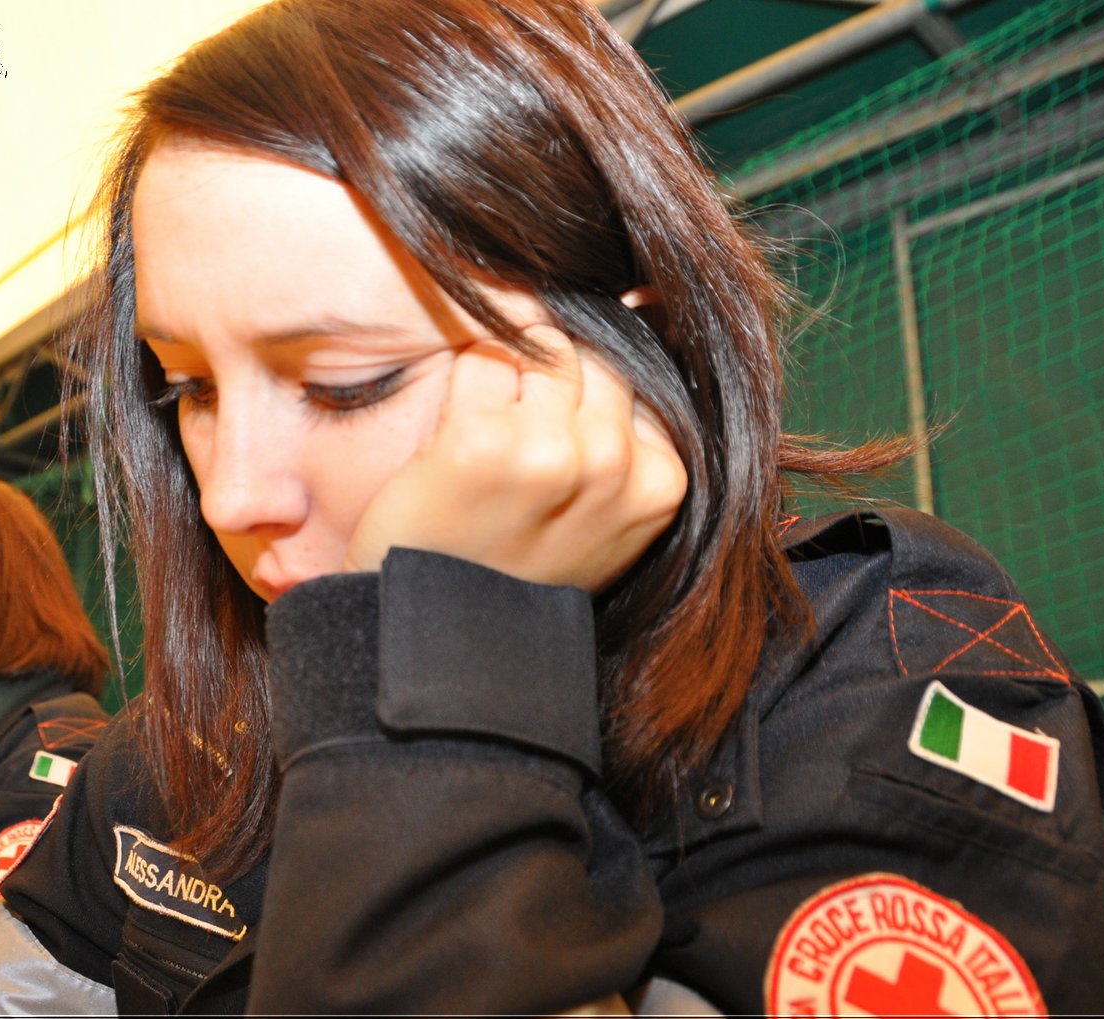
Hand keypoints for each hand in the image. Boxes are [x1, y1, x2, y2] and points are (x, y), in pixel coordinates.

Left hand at [343, 324, 685, 592]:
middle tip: (518, 444)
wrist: (442, 631)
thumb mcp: (607, 515)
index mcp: (661, 479)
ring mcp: (548, 451)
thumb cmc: (521, 564)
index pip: (637, 374)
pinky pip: (480, 360)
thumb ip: (631, 434)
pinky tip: (456, 447)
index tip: (558, 436)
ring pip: (539, 346)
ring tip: (491, 443)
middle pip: (591, 354)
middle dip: (549, 380)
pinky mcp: (480, 441)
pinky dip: (462, 391)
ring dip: (506, 379)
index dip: (586, 395)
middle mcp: (612, 462)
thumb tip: (646, 304)